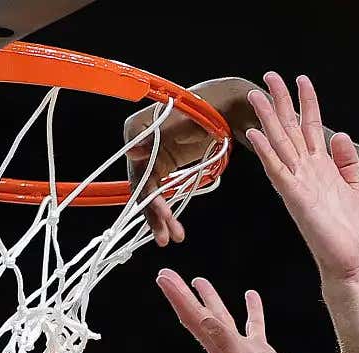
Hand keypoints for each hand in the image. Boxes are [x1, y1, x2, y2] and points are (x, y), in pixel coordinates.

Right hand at [125, 76, 257, 246]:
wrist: (227, 108)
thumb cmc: (208, 110)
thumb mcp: (184, 123)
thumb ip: (157, 138)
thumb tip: (131, 152)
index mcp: (138, 128)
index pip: (137, 167)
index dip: (147, 193)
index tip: (163, 212)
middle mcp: (139, 142)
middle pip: (142, 184)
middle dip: (154, 212)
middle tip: (165, 236)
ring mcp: (152, 154)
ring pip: (151, 192)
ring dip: (161, 216)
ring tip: (172, 238)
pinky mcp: (164, 164)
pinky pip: (162, 191)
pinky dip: (168, 209)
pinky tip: (175, 228)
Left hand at [155, 271, 321, 352]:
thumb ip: (226, 341)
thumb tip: (205, 319)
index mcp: (218, 348)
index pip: (192, 317)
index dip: (177, 296)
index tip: (163, 276)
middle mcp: (225, 348)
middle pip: (198, 315)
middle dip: (182, 294)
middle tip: (166, 274)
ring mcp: (243, 349)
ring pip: (221, 317)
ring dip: (209, 299)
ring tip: (199, 281)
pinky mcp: (261, 350)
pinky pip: (252, 324)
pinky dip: (251, 308)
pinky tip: (251, 295)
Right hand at [243, 72, 358, 283]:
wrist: (354, 263)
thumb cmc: (355, 234)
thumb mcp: (358, 189)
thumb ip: (348, 163)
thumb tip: (340, 135)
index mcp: (322, 170)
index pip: (312, 128)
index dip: (308, 103)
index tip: (302, 80)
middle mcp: (307, 173)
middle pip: (290, 130)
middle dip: (280, 102)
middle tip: (270, 76)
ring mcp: (299, 185)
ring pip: (280, 144)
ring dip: (268, 119)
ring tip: (256, 94)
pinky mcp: (295, 199)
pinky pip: (277, 172)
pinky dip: (266, 153)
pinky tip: (255, 134)